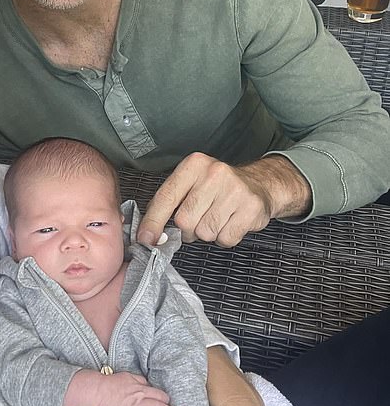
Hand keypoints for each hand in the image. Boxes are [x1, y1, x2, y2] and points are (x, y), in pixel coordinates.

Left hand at [137, 153, 310, 247]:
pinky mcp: (251, 208)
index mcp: (194, 165)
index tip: (145, 239)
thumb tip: (149, 233)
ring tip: (217, 218)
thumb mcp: (192, 182)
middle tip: (198, 220)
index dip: (153, 221)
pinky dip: (224, 238)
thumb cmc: (218, 187)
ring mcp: (234, 190)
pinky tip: (230, 222)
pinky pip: (225, 239)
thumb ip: (170, 203)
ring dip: (207, 234)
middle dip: (187, 229)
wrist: (259, 184)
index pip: (166, 197)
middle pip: (185, 220)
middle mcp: (214, 174)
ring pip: (205, 233)